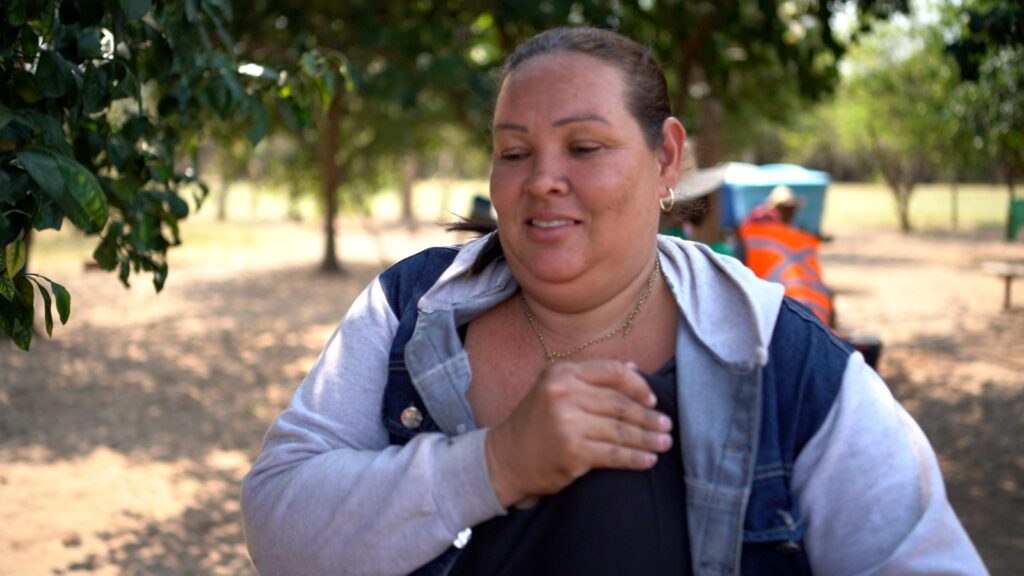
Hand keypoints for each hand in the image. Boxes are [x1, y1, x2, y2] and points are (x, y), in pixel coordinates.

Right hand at [485, 360, 672, 506]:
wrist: (506, 458)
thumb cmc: (536, 422)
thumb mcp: (555, 388)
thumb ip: (592, 377)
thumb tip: (636, 368)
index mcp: (562, 373)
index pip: (613, 372)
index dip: (639, 386)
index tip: (653, 400)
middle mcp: (564, 394)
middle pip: (620, 403)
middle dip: (648, 417)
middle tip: (667, 426)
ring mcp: (567, 423)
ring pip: (620, 430)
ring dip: (647, 439)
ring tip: (664, 443)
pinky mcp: (572, 451)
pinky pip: (613, 454)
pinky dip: (635, 458)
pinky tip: (648, 460)